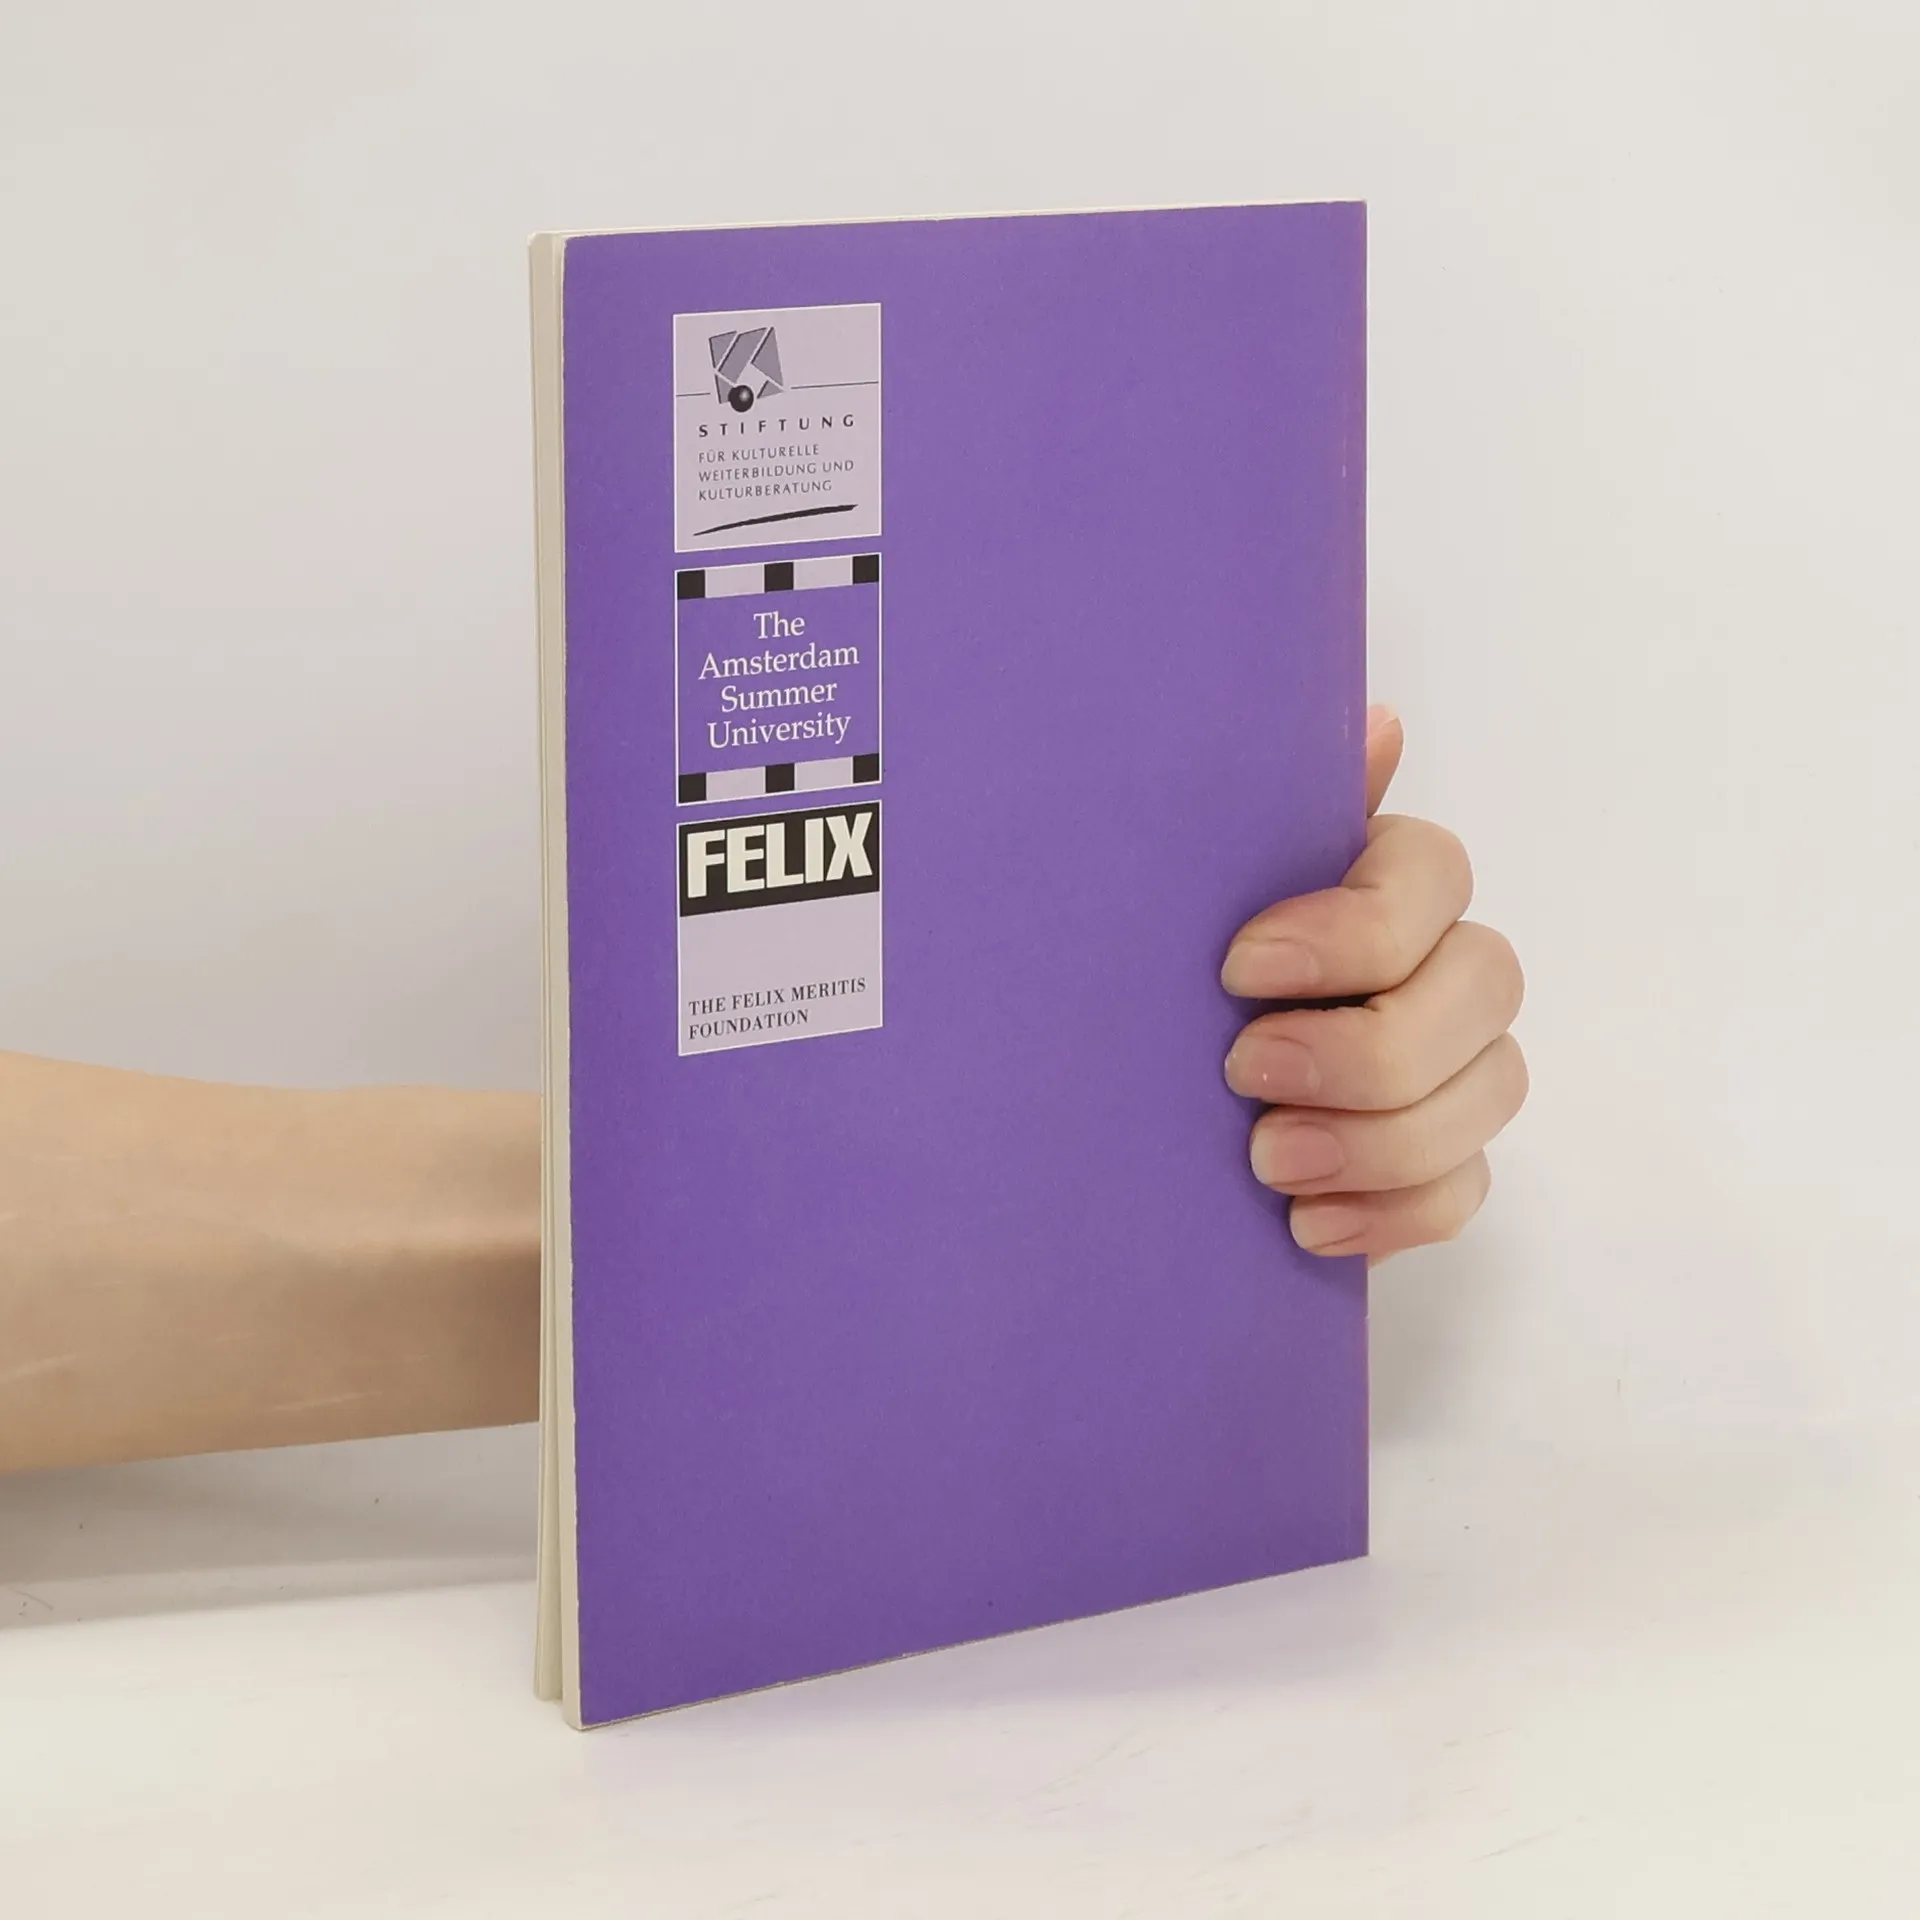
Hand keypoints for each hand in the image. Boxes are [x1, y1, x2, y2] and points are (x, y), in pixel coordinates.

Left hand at [1220, 706, 1526, 1261]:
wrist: (1143, 1084)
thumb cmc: (1181, 967)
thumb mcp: (1201, 888)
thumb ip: (1276, 815)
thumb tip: (1379, 720)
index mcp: (1389, 879)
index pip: (1432, 877)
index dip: (1351, 928)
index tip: (1239, 968)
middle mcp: (1445, 962)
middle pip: (1485, 989)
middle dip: (1367, 1046)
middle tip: (1246, 1075)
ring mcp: (1459, 1065)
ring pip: (1490, 1092)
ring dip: (1380, 1141)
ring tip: (1266, 1164)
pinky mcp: (1443, 1160)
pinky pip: (1466, 1189)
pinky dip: (1392, 1215)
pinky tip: (1310, 1225)